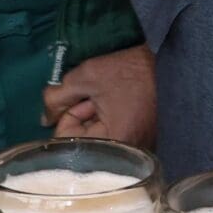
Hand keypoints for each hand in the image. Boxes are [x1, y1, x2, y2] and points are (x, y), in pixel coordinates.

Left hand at [43, 45, 157, 146]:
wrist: (167, 59)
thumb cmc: (128, 69)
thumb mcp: (85, 77)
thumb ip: (56, 98)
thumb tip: (44, 119)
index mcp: (113, 142)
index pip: (70, 141)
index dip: (69, 116)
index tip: (84, 98)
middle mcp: (127, 153)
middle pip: (85, 143)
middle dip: (83, 118)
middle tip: (97, 96)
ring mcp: (136, 148)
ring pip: (98, 139)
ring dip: (96, 119)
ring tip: (110, 98)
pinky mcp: (142, 140)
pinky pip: (114, 136)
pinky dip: (109, 120)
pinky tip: (118, 104)